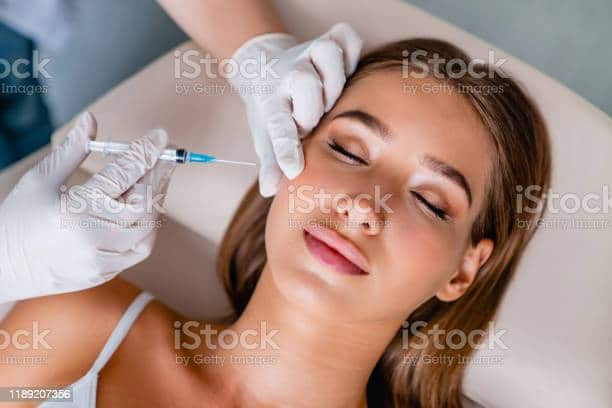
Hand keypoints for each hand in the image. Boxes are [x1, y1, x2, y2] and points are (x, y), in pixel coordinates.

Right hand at [0, 112, 175, 301]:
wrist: (1, 269)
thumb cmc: (18, 220)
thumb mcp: (39, 180)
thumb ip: (71, 150)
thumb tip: (91, 119)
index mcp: (74, 209)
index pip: (122, 174)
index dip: (145, 152)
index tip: (160, 136)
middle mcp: (92, 236)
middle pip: (142, 202)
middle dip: (158, 175)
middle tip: (166, 156)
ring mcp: (101, 259)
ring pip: (147, 227)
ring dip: (156, 200)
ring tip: (157, 178)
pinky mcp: (106, 273)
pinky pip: (139, 249)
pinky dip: (148, 226)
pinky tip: (146, 208)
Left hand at [228, 23, 362, 196]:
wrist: (263, 67)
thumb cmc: (271, 110)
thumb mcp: (265, 136)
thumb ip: (270, 162)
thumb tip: (268, 190)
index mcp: (270, 103)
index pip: (276, 127)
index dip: (285, 148)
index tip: (292, 169)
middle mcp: (287, 75)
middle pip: (305, 83)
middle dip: (313, 108)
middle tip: (313, 122)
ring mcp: (306, 54)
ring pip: (327, 52)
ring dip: (335, 77)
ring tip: (332, 96)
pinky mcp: (327, 39)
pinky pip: (347, 37)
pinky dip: (353, 51)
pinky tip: (347, 71)